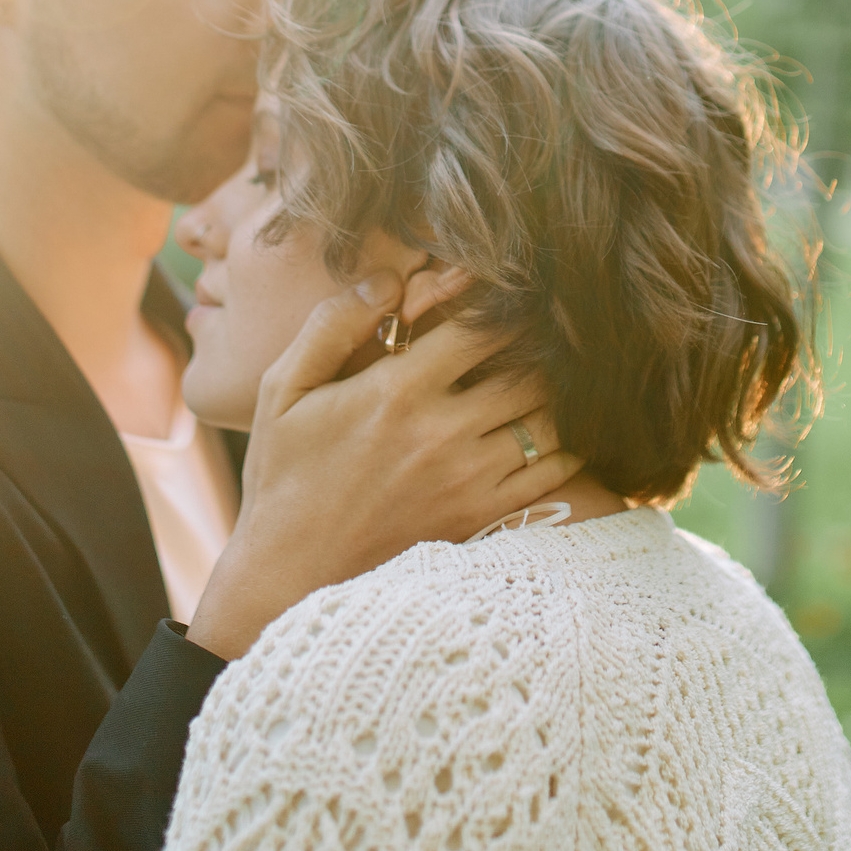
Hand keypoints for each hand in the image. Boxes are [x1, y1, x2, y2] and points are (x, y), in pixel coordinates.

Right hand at [185, 269, 580, 659]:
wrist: (289, 570)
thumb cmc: (283, 472)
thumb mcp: (283, 389)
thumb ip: (332, 325)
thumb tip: (388, 280)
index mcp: (398, 391)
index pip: (483, 327)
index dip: (507, 302)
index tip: (512, 292)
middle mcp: (442, 433)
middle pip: (529, 370)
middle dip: (542, 344)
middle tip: (546, 330)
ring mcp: (467, 479)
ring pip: (548, 418)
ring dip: (555, 392)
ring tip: (552, 374)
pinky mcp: (479, 516)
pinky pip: (553, 473)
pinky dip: (567, 445)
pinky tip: (555, 428)